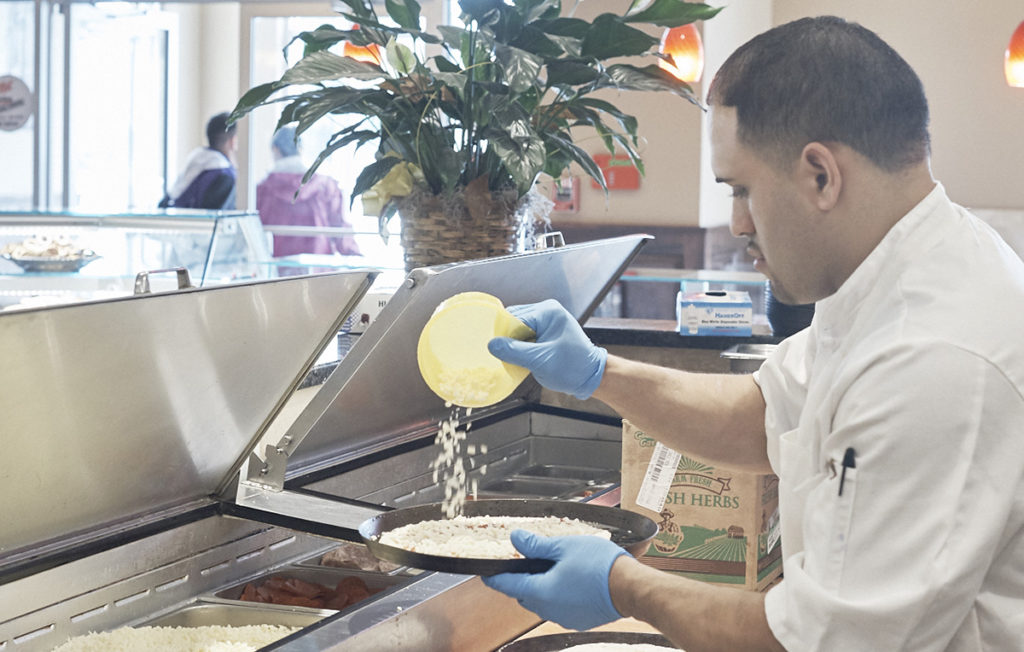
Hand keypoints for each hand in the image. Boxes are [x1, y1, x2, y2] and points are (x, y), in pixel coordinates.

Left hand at [481, 530, 629, 630]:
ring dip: (540, 587)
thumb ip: (537, 545)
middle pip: (524, 594)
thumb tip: (516, 539)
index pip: (507, 585)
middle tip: (523, 562)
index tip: (486, 572)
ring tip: (550, 567)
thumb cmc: (600, 566)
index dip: (495, 577)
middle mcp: (549, 610)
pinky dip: (557, 594)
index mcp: (541, 592)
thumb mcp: (564, 546)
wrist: (631, 588)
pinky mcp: (579, 620)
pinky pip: (559, 607)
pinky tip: (568, 579)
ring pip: (542, 602)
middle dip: (520, 580)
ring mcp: (564, 618)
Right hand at [487, 299, 606, 398]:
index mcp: (548, 312)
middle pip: (514, 321)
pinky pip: (526, 334)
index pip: (514, 317)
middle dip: (509, 339)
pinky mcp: (547, 330)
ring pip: (518, 328)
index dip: (504, 335)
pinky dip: (521, 346)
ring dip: (515, 344)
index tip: (497, 350)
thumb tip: (491, 344)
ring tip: (519, 358)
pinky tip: (524, 357)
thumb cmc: (572, 368)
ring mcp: (547, 319)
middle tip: (508, 356)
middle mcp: (547, 310)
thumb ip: (514, 351)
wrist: (591, 377)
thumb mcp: (540, 361)